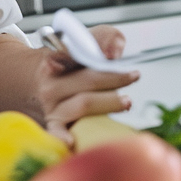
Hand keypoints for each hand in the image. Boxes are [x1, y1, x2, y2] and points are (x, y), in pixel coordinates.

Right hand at [38, 24, 136, 144]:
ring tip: (127, 101)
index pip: (75, 54)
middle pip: (87, 80)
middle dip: (113, 79)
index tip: (115, 57)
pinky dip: (62, 137)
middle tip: (133, 76)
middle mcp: (51, 83)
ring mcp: (52, 106)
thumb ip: (106, 38)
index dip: (94, 50)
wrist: (46, 84)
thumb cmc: (74, 65)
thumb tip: (114, 52)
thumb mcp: (90, 41)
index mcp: (56, 59)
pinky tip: (71, 142)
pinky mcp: (55, 125)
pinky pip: (56, 133)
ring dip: (107, 103)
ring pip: (82, 105)